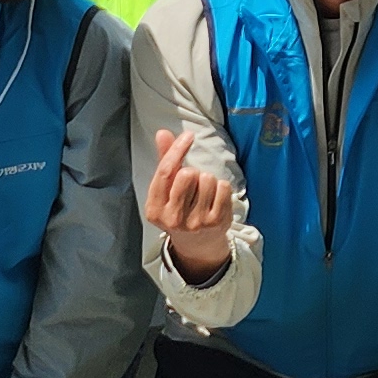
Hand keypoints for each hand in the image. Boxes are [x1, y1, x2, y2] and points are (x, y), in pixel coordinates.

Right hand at [143, 128, 241, 283]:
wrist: (197, 244)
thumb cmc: (179, 208)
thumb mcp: (166, 190)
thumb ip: (165, 161)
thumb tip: (162, 133)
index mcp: (154, 209)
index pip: (165, 172)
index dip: (177, 150)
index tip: (188, 135)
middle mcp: (173, 218)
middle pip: (188, 173)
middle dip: (192, 172)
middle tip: (192, 185)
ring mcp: (196, 221)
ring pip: (207, 178)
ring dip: (207, 180)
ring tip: (203, 194)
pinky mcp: (216, 221)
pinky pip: (223, 186)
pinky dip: (221, 187)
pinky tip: (214, 200)